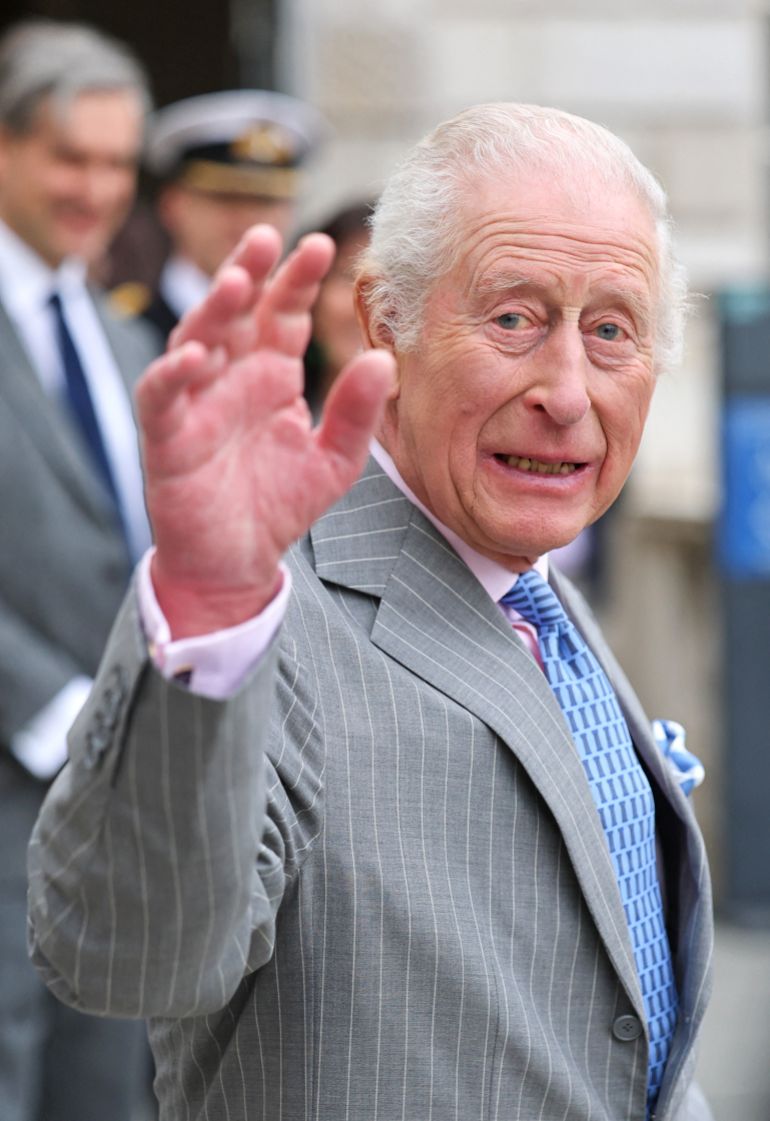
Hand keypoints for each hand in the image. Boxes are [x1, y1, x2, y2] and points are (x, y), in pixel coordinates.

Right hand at [136, 225, 394, 637]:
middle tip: (268, 237)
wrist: (238, 564)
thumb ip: (356, 412)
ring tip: (237, 282)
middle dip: (248, 273)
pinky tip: (195, 356)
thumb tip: (384, 357)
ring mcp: (196, 403)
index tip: (322, 247)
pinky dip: (172, 375)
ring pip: (195, 340)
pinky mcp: (167, 438)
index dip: (296, 281)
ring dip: (212, 311)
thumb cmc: (281, 505)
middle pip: (234, 312)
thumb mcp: (334, 460)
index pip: (281, 314)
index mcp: (271, 375)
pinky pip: (161, 397)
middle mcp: (231, 378)